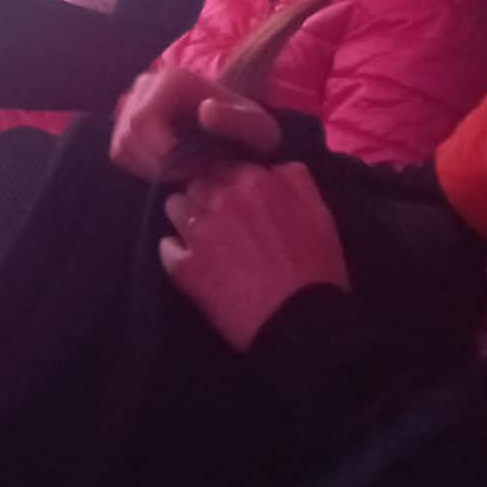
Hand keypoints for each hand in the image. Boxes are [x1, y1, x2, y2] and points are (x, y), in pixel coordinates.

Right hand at [110, 66, 280, 183]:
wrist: (240, 130)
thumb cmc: (249, 129)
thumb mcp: (257, 128)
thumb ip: (237, 120)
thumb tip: (205, 110)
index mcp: (172, 80)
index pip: (141, 121)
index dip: (160, 152)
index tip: (190, 169)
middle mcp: (146, 84)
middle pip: (128, 134)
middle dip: (156, 163)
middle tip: (188, 173)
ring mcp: (133, 101)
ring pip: (121, 145)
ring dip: (149, 166)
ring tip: (182, 169)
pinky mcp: (127, 121)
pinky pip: (120, 151)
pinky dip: (141, 166)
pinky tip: (168, 166)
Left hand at [162, 161, 349, 351]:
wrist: (303, 323)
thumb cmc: (318, 269)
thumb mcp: (319, 214)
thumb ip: (294, 179)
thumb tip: (273, 165)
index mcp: (254, 181)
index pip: (224, 164)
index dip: (228, 180)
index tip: (234, 195)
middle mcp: (221, 198)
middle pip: (197, 182)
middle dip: (206, 195)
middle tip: (219, 216)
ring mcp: (198, 231)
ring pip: (175, 207)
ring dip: (186, 216)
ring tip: (202, 236)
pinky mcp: (183, 265)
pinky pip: (166, 246)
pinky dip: (176, 251)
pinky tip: (191, 261)